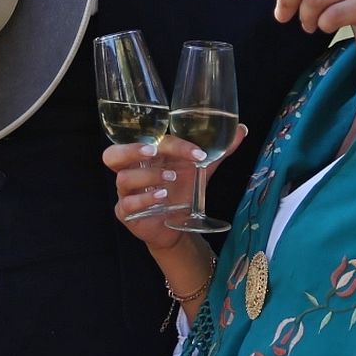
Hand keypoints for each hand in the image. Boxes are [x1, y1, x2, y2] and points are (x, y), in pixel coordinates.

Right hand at [102, 124, 246, 250]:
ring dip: (147, 178)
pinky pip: (126, 204)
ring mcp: (126, 192)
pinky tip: (161, 200)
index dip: (175, 145)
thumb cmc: (182, 191)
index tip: (198, 154)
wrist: (177, 227)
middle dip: (131, 150)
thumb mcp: (200, 170)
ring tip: (169, 182)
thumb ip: (218, 151)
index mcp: (147, 155)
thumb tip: (242, 129)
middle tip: (153, 151)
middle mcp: (132, 170)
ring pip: (123, 179)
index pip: (153, 141)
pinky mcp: (125, 213)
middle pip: (113, 154)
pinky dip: (144, 200)